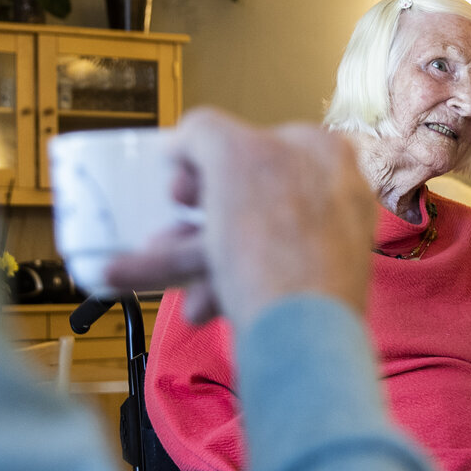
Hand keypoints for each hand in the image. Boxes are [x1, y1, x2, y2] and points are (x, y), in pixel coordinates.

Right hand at [103, 109, 376, 326]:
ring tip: (138, 278)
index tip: (177, 190)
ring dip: (185, 258)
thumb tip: (183, 140)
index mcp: (324, 150)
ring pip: (245, 241)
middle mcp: (332, 192)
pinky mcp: (316, 287)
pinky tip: (194, 306)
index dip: (204, 162)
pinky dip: (219, 287)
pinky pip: (260, 277)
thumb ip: (203, 133)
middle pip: (243, 197)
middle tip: (159, 237)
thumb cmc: (272, 240)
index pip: (251, 139)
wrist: (301, 337)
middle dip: (191, 222)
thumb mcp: (229, 157)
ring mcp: (327, 242)